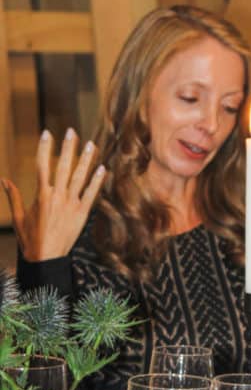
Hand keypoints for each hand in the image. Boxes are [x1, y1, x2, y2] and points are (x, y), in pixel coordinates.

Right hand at [2, 128, 105, 260]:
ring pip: (79, 177)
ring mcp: (72, 204)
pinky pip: (91, 194)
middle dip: (67, 147)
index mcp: (41, 195)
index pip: (42, 165)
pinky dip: (97, 181)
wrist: (47, 258)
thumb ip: (14, 197)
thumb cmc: (30, 239)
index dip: (44, 148)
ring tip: (91, 144)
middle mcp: (57, 196)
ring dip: (86, 160)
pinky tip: (102, 168)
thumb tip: (4, 180)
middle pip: (63, 166)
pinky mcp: (82, 213)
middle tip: (72, 131)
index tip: (47, 133)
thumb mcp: (19, 217)